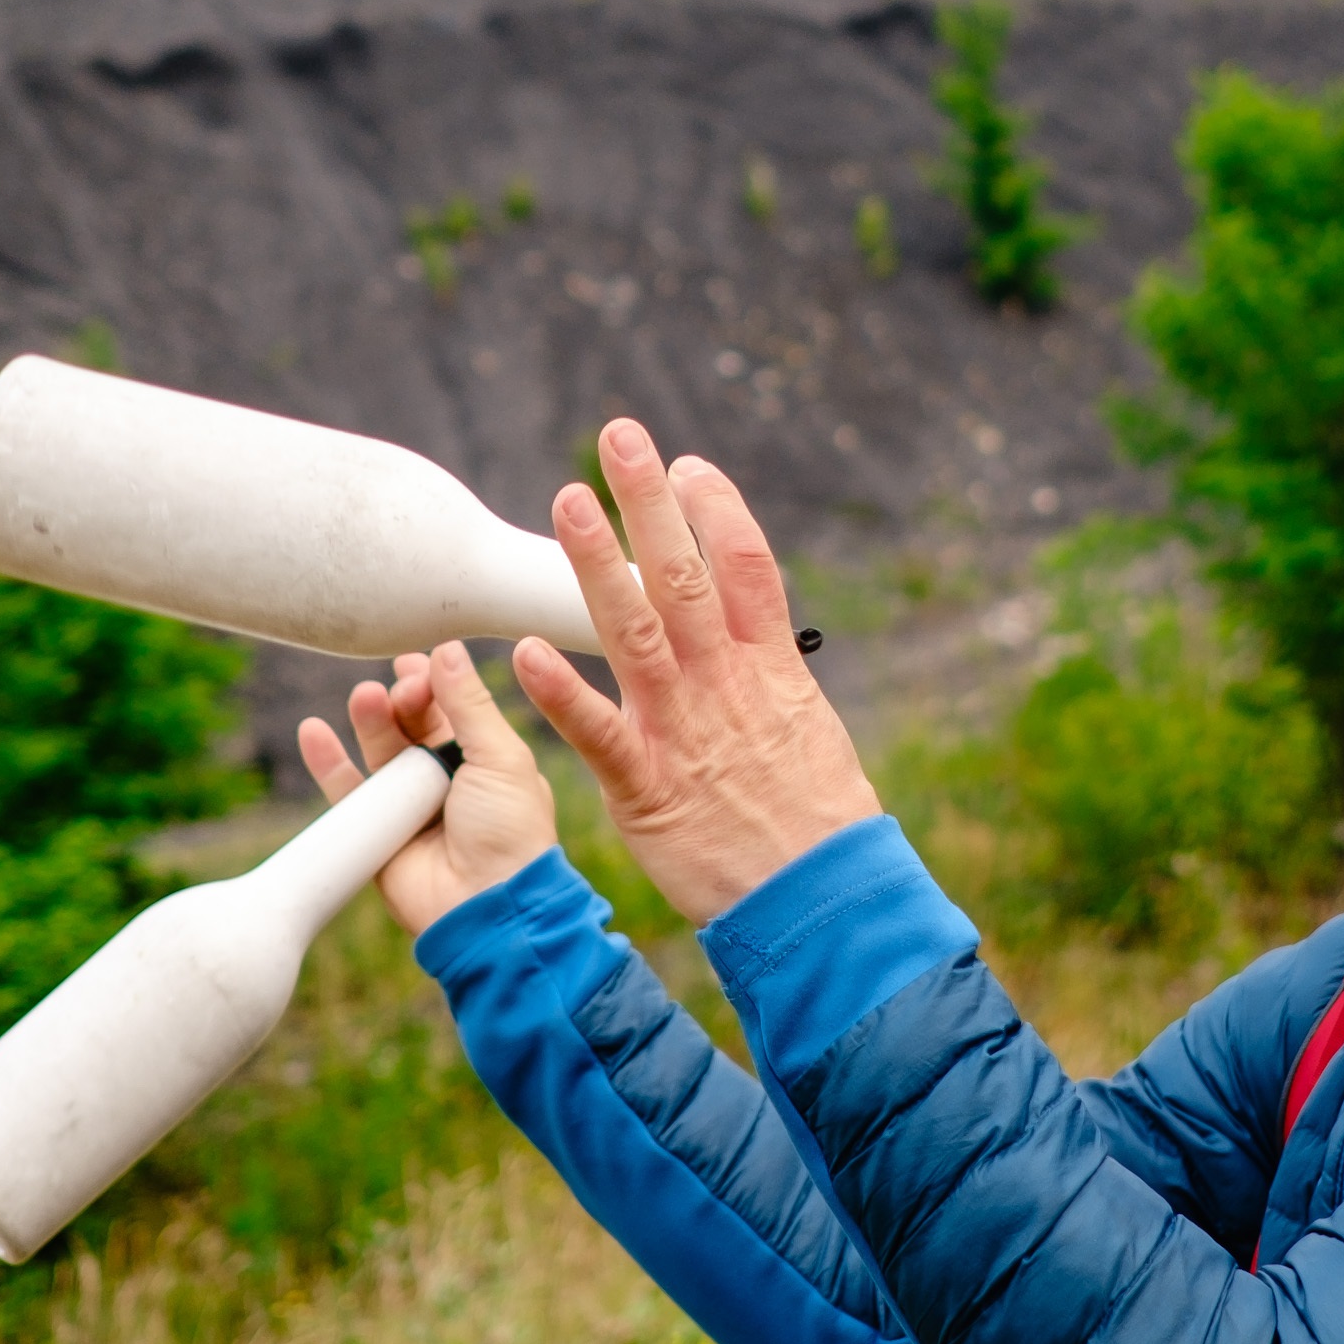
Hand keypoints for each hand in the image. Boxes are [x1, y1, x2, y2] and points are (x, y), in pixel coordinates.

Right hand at [298, 641, 560, 935]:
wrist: (487, 907)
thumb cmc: (509, 833)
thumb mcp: (501, 757)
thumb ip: (470, 704)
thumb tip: (447, 649)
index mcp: (484, 759)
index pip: (450, 708)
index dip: (433, 685)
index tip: (417, 668)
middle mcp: (444, 780)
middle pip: (411, 725)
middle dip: (402, 700)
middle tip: (398, 691)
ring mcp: (407, 807)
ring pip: (379, 752)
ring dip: (369, 721)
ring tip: (365, 698)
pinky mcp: (376, 834)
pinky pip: (346, 793)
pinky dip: (327, 763)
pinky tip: (313, 731)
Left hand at [509, 419, 880, 924]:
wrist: (821, 905)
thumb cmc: (816, 827)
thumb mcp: (806, 734)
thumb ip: (767, 683)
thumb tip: (752, 646)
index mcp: (771, 670)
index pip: (744, 567)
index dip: (715, 509)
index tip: (684, 465)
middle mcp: (727, 686)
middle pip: (686, 575)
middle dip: (649, 503)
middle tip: (616, 438)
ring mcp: (686, 731)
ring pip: (635, 631)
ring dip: (598, 565)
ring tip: (567, 504)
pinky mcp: (647, 788)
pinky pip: (598, 733)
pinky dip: (563, 693)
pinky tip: (522, 654)